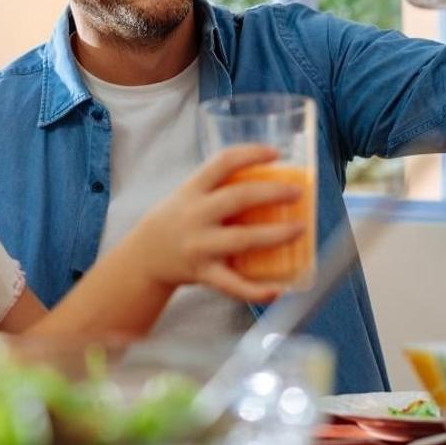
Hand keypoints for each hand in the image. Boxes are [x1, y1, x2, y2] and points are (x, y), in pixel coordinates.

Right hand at [121, 144, 303, 303]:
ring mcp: (199, 245)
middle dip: (272, 193)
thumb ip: (223, 187)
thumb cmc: (181, 218)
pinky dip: (256, 291)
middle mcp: (196, 215)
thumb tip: (276, 180)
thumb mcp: (192, 194)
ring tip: (299, 230)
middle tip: (297, 193)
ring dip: (275, 235)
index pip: (223, 162)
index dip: (251, 154)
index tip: (276, 153)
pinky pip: (232, 285)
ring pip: (242, 240)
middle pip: (238, 198)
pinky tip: (278, 290)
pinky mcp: (203, 273)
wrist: (146, 255)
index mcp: (194, 189)